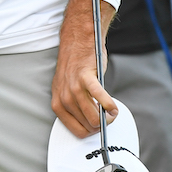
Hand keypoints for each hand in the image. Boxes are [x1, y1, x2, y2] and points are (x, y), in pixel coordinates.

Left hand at [51, 0, 117, 137]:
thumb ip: (76, 106)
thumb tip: (92, 125)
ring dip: (108, 119)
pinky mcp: (85, 77)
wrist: (77, 40)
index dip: (90, 132)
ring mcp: (73, 87)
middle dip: (101, 126)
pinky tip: (113, 108)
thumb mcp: (69, 89)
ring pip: (93, 118)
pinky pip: (99, 98)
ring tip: (112, 113)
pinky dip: (109, 106)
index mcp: (58, 102)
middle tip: (108, 118)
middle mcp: (63, 97)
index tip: (99, 127)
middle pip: (87, 126)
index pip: (75, 130)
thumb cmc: (76, 65)